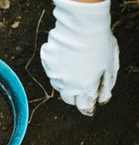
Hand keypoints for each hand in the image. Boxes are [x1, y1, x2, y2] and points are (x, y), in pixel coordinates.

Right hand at [40, 0, 118, 115]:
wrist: (80, 26)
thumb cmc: (99, 45)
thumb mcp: (110, 67)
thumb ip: (105, 87)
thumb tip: (101, 101)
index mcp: (84, 88)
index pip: (84, 107)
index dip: (88, 107)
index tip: (90, 105)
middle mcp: (66, 85)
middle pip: (69, 99)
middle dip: (76, 95)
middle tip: (83, 83)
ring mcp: (53, 74)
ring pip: (59, 84)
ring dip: (66, 81)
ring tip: (75, 65)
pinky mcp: (46, 63)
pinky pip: (52, 69)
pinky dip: (58, 66)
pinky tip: (67, 55)